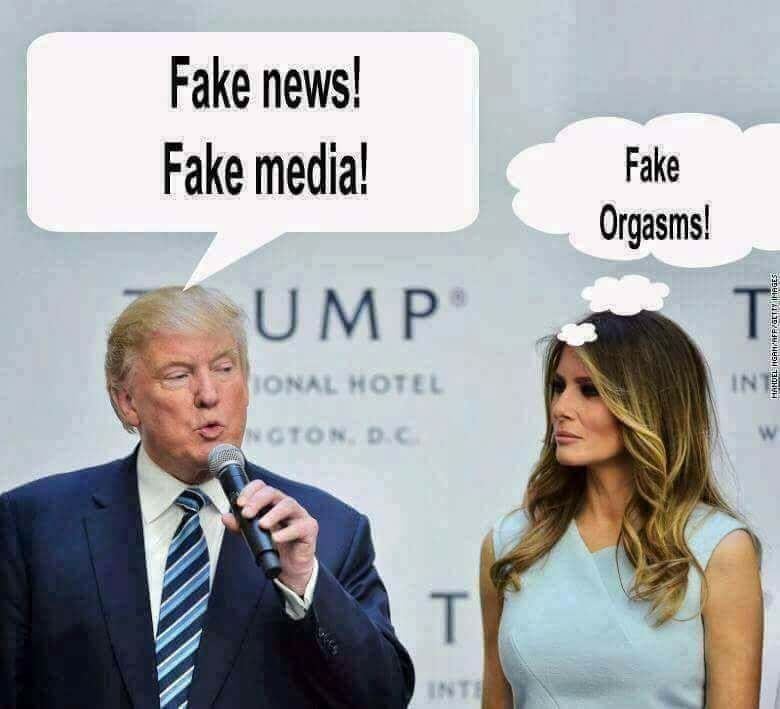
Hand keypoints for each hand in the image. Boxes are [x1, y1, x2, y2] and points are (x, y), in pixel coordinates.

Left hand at [221, 480, 317, 595]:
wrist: (290, 568)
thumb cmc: (275, 547)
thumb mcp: (254, 536)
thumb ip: (240, 526)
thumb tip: (226, 517)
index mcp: (273, 503)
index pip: (262, 488)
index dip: (250, 491)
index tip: (239, 503)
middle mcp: (286, 506)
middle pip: (274, 492)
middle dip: (258, 501)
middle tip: (247, 513)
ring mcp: (299, 515)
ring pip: (288, 504)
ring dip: (273, 514)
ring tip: (262, 525)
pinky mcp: (310, 528)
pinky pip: (300, 526)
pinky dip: (287, 532)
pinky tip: (276, 538)